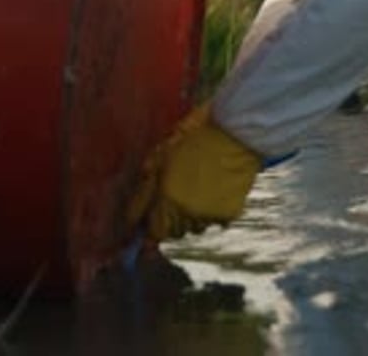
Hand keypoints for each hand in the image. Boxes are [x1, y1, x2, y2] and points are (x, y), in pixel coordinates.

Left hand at [126, 103, 261, 240]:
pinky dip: (212, 211)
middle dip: (170, 219)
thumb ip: (144, 190)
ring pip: (193, 227)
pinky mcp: (228, 215)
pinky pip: (214, 221)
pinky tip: (215, 188)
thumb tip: (133, 216)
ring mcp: (208, 215)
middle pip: (172, 232)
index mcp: (166, 197)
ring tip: (198, 188)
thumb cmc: (196, 137)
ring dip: (190, 216)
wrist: (235, 134)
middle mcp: (186, 212)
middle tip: (176, 195)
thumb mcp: (162, 155)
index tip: (149, 222)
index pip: (153, 232)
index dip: (149, 227)